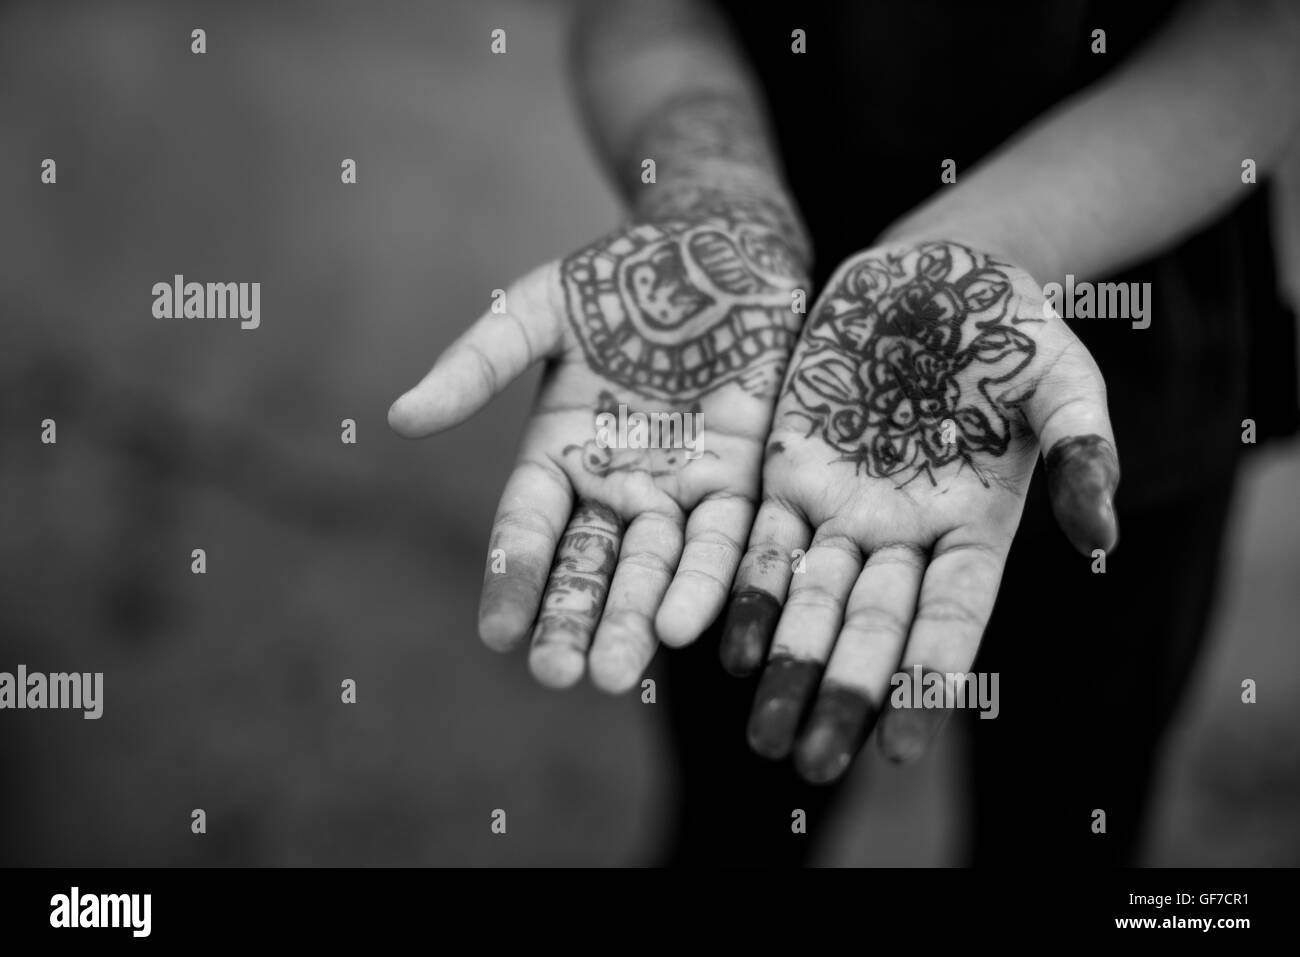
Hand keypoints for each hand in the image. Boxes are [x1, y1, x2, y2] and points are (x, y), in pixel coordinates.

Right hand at [389, 201, 807, 691]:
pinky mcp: (738, 482)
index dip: (511, 579)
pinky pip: (719, 542)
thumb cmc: (620, 276)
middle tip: (558, 675)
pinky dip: (703, 582)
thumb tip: (400, 418)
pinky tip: (687, 627)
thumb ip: (479, 364)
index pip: (526, 531)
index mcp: (556, 453)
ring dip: (634, 621)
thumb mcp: (539, 310)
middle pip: (588, 566)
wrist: (718, 250)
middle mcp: (612, 484)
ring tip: (617, 675)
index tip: (497, 635)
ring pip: (651, 569)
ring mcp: (675, 489)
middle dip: (573, 621)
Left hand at [720, 238, 1118, 781]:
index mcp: (975, 528)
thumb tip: (1100, 537)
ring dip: (783, 664)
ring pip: (808, 598)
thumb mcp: (1062, 381)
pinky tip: (721, 644)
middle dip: (838, 692)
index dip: (925, 682)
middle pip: (868, 628)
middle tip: (807, 765)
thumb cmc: (1010, 327)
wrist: (932, 273)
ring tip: (758, 733)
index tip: (898, 751)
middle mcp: (903, 533)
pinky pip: (763, 539)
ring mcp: (842, 505)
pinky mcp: (789, 467)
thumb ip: (1079, 453)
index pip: (948, 619)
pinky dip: (744, 590)